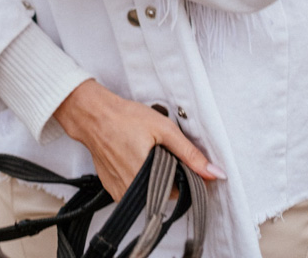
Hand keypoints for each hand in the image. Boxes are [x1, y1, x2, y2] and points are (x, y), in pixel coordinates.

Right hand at [54, 80, 225, 201]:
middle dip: (168, 173)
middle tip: (159, 148)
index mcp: (147, 180)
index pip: (178, 191)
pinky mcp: (112, 189)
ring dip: (153, 175)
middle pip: (164, 191)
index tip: (181, 158)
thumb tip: (214, 173)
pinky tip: (134, 156)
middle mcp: (132, 192)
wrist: (93, 115)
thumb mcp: (164, 130)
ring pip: (149, 190)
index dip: (183, 174)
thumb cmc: (124, 118)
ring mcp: (119, 192)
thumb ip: (190, 154)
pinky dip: (139, 176)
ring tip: (145, 150)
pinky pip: (134, 188)